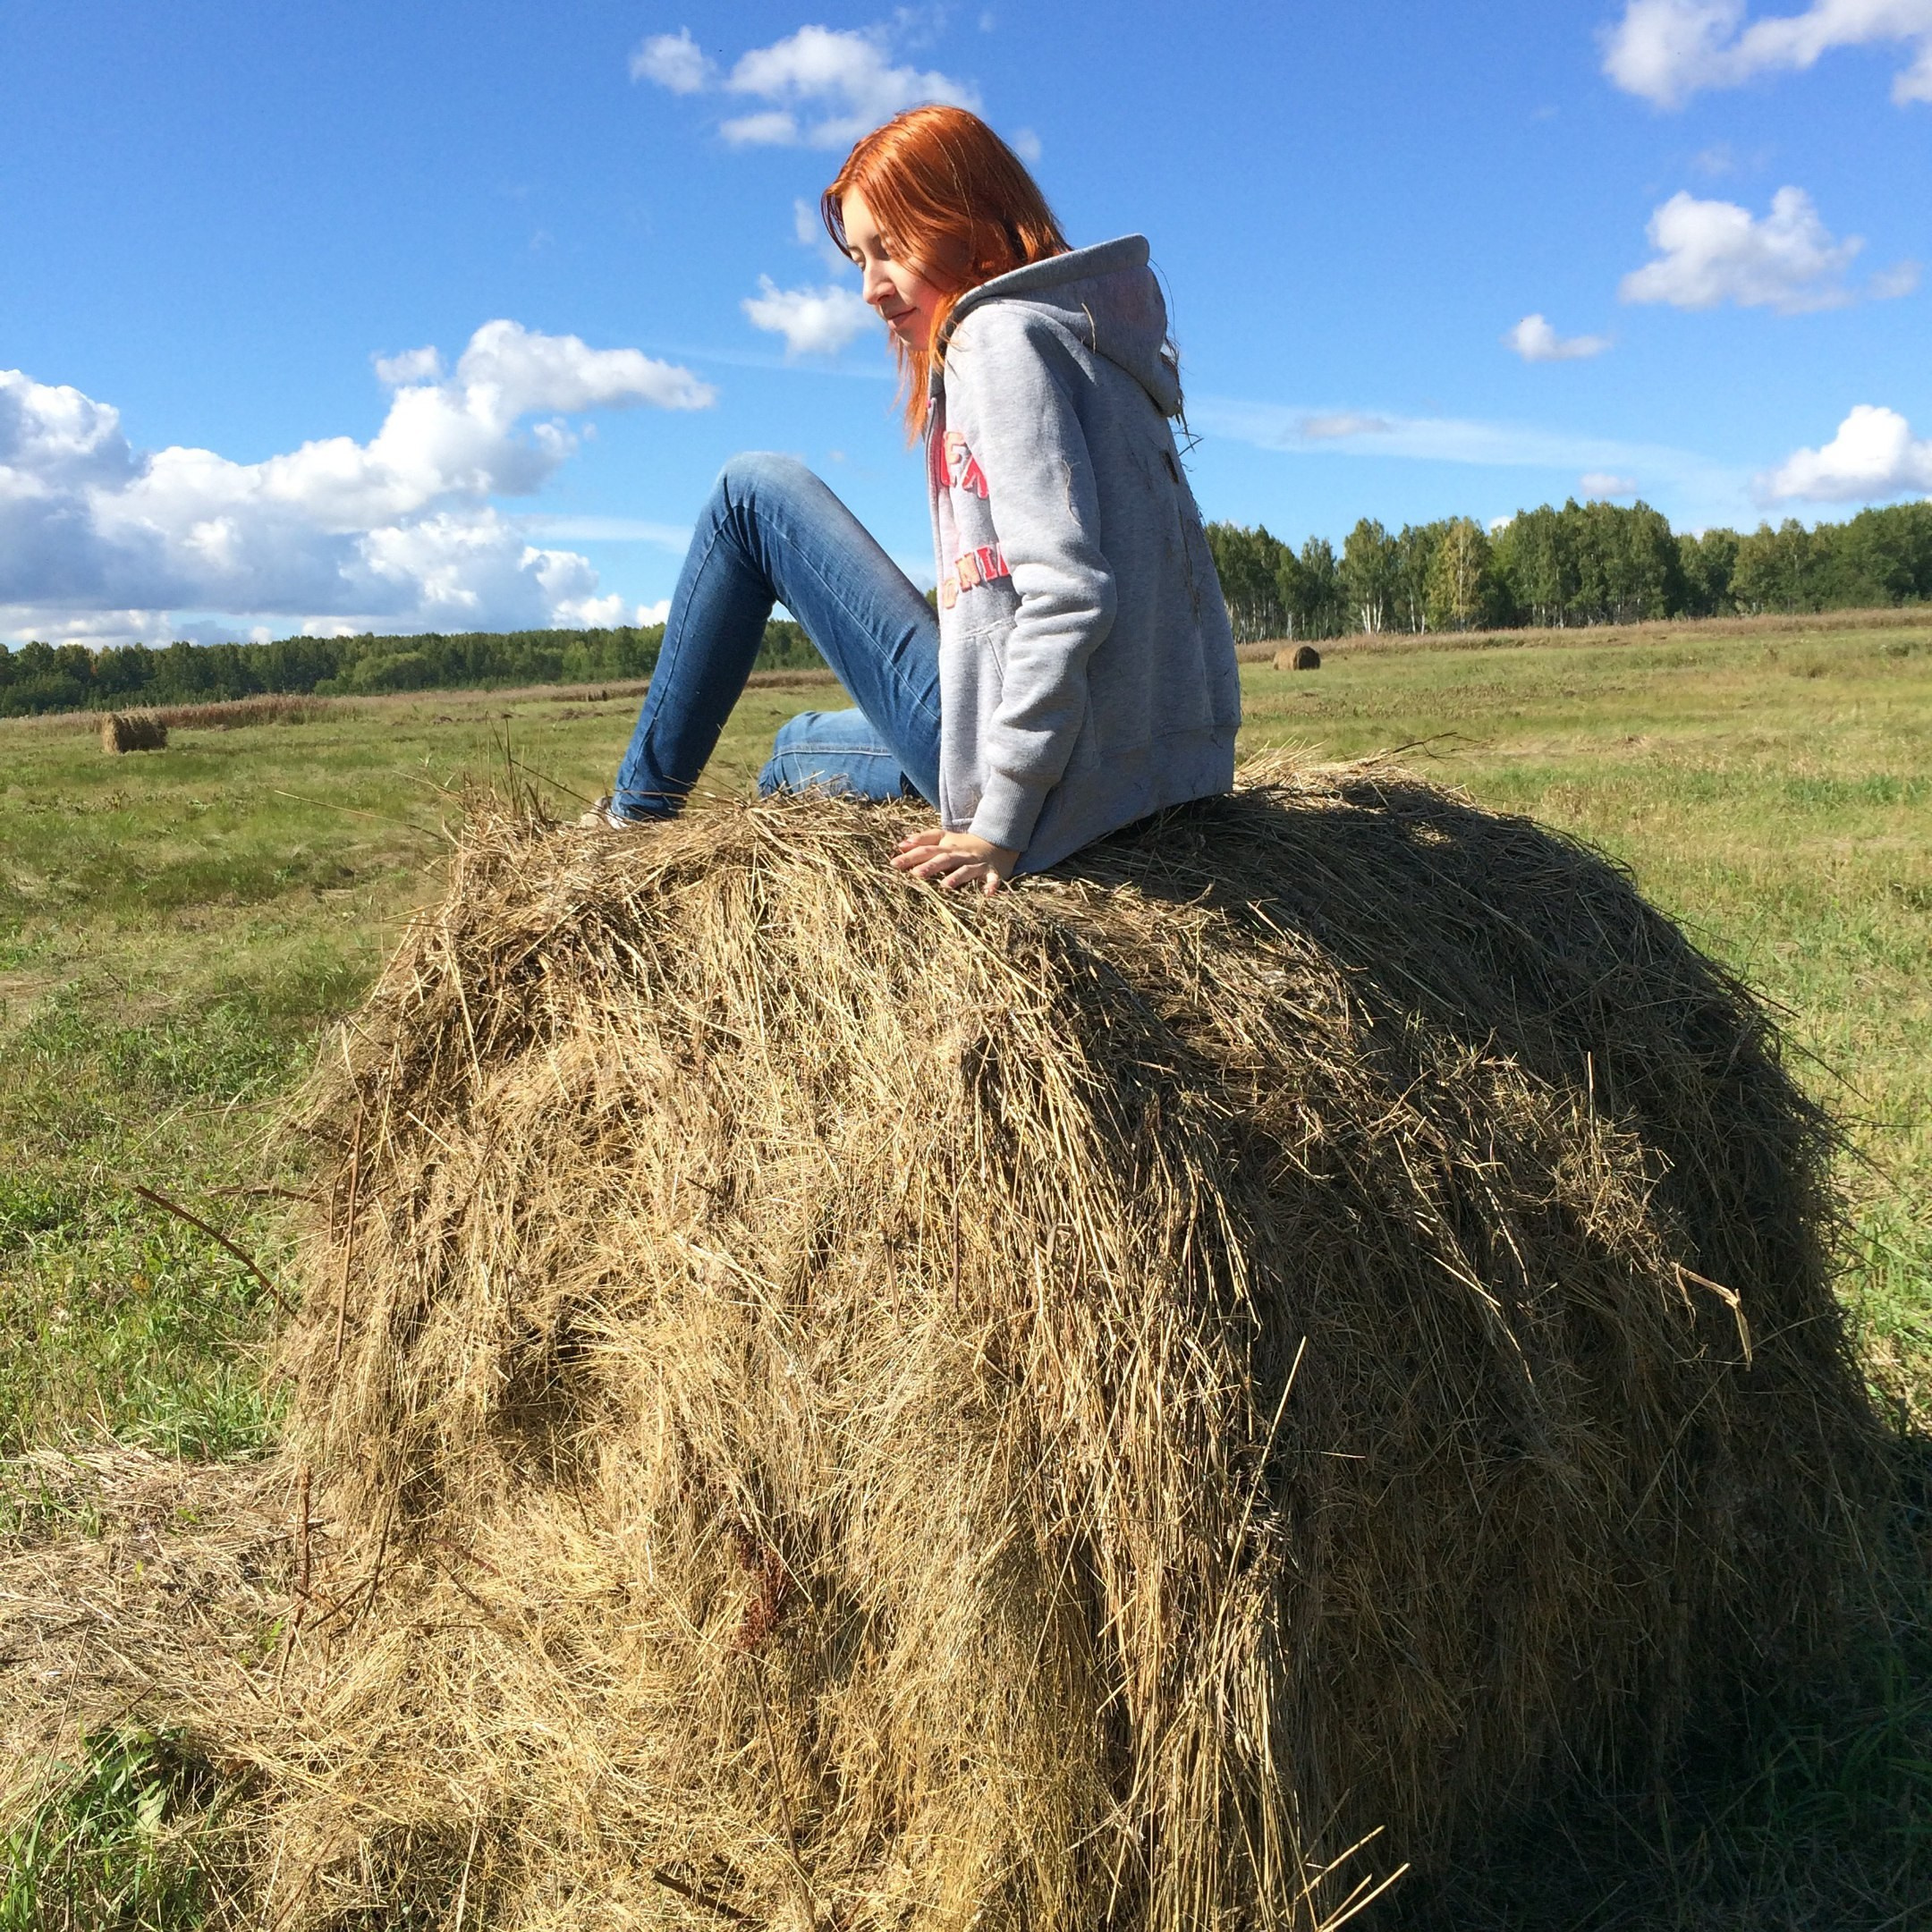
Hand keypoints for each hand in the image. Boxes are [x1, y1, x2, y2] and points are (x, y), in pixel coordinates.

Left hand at [890, 824, 1019, 895]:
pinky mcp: (992, 872)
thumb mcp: (944, 839)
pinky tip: (987, 893)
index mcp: (948, 848)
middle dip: (930, 866)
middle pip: (944, 859)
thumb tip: (900, 845)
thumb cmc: (964, 845)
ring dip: (957, 876)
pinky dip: (991, 885)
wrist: (998, 842)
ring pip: (966, 869)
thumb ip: (923, 841)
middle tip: (915, 874)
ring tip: (945, 885)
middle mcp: (961, 855)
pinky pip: (993, 879)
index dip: (911, 856)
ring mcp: (977, 863)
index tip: (894, 864)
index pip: (927, 850)